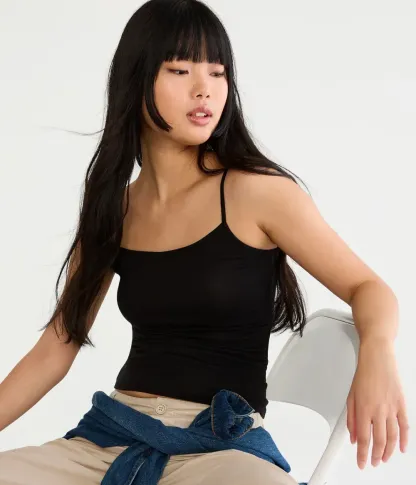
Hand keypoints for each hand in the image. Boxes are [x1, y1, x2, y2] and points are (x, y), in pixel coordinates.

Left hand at [346, 338, 408, 468]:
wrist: (378, 357)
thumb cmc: (364, 373)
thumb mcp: (350, 395)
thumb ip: (351, 418)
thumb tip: (352, 436)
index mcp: (363, 408)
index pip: (363, 439)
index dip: (362, 454)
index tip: (361, 462)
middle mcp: (378, 410)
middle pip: (379, 441)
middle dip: (375, 456)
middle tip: (372, 462)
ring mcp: (392, 408)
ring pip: (393, 437)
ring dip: (389, 452)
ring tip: (384, 458)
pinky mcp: (402, 404)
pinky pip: (405, 426)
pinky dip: (405, 440)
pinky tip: (402, 448)